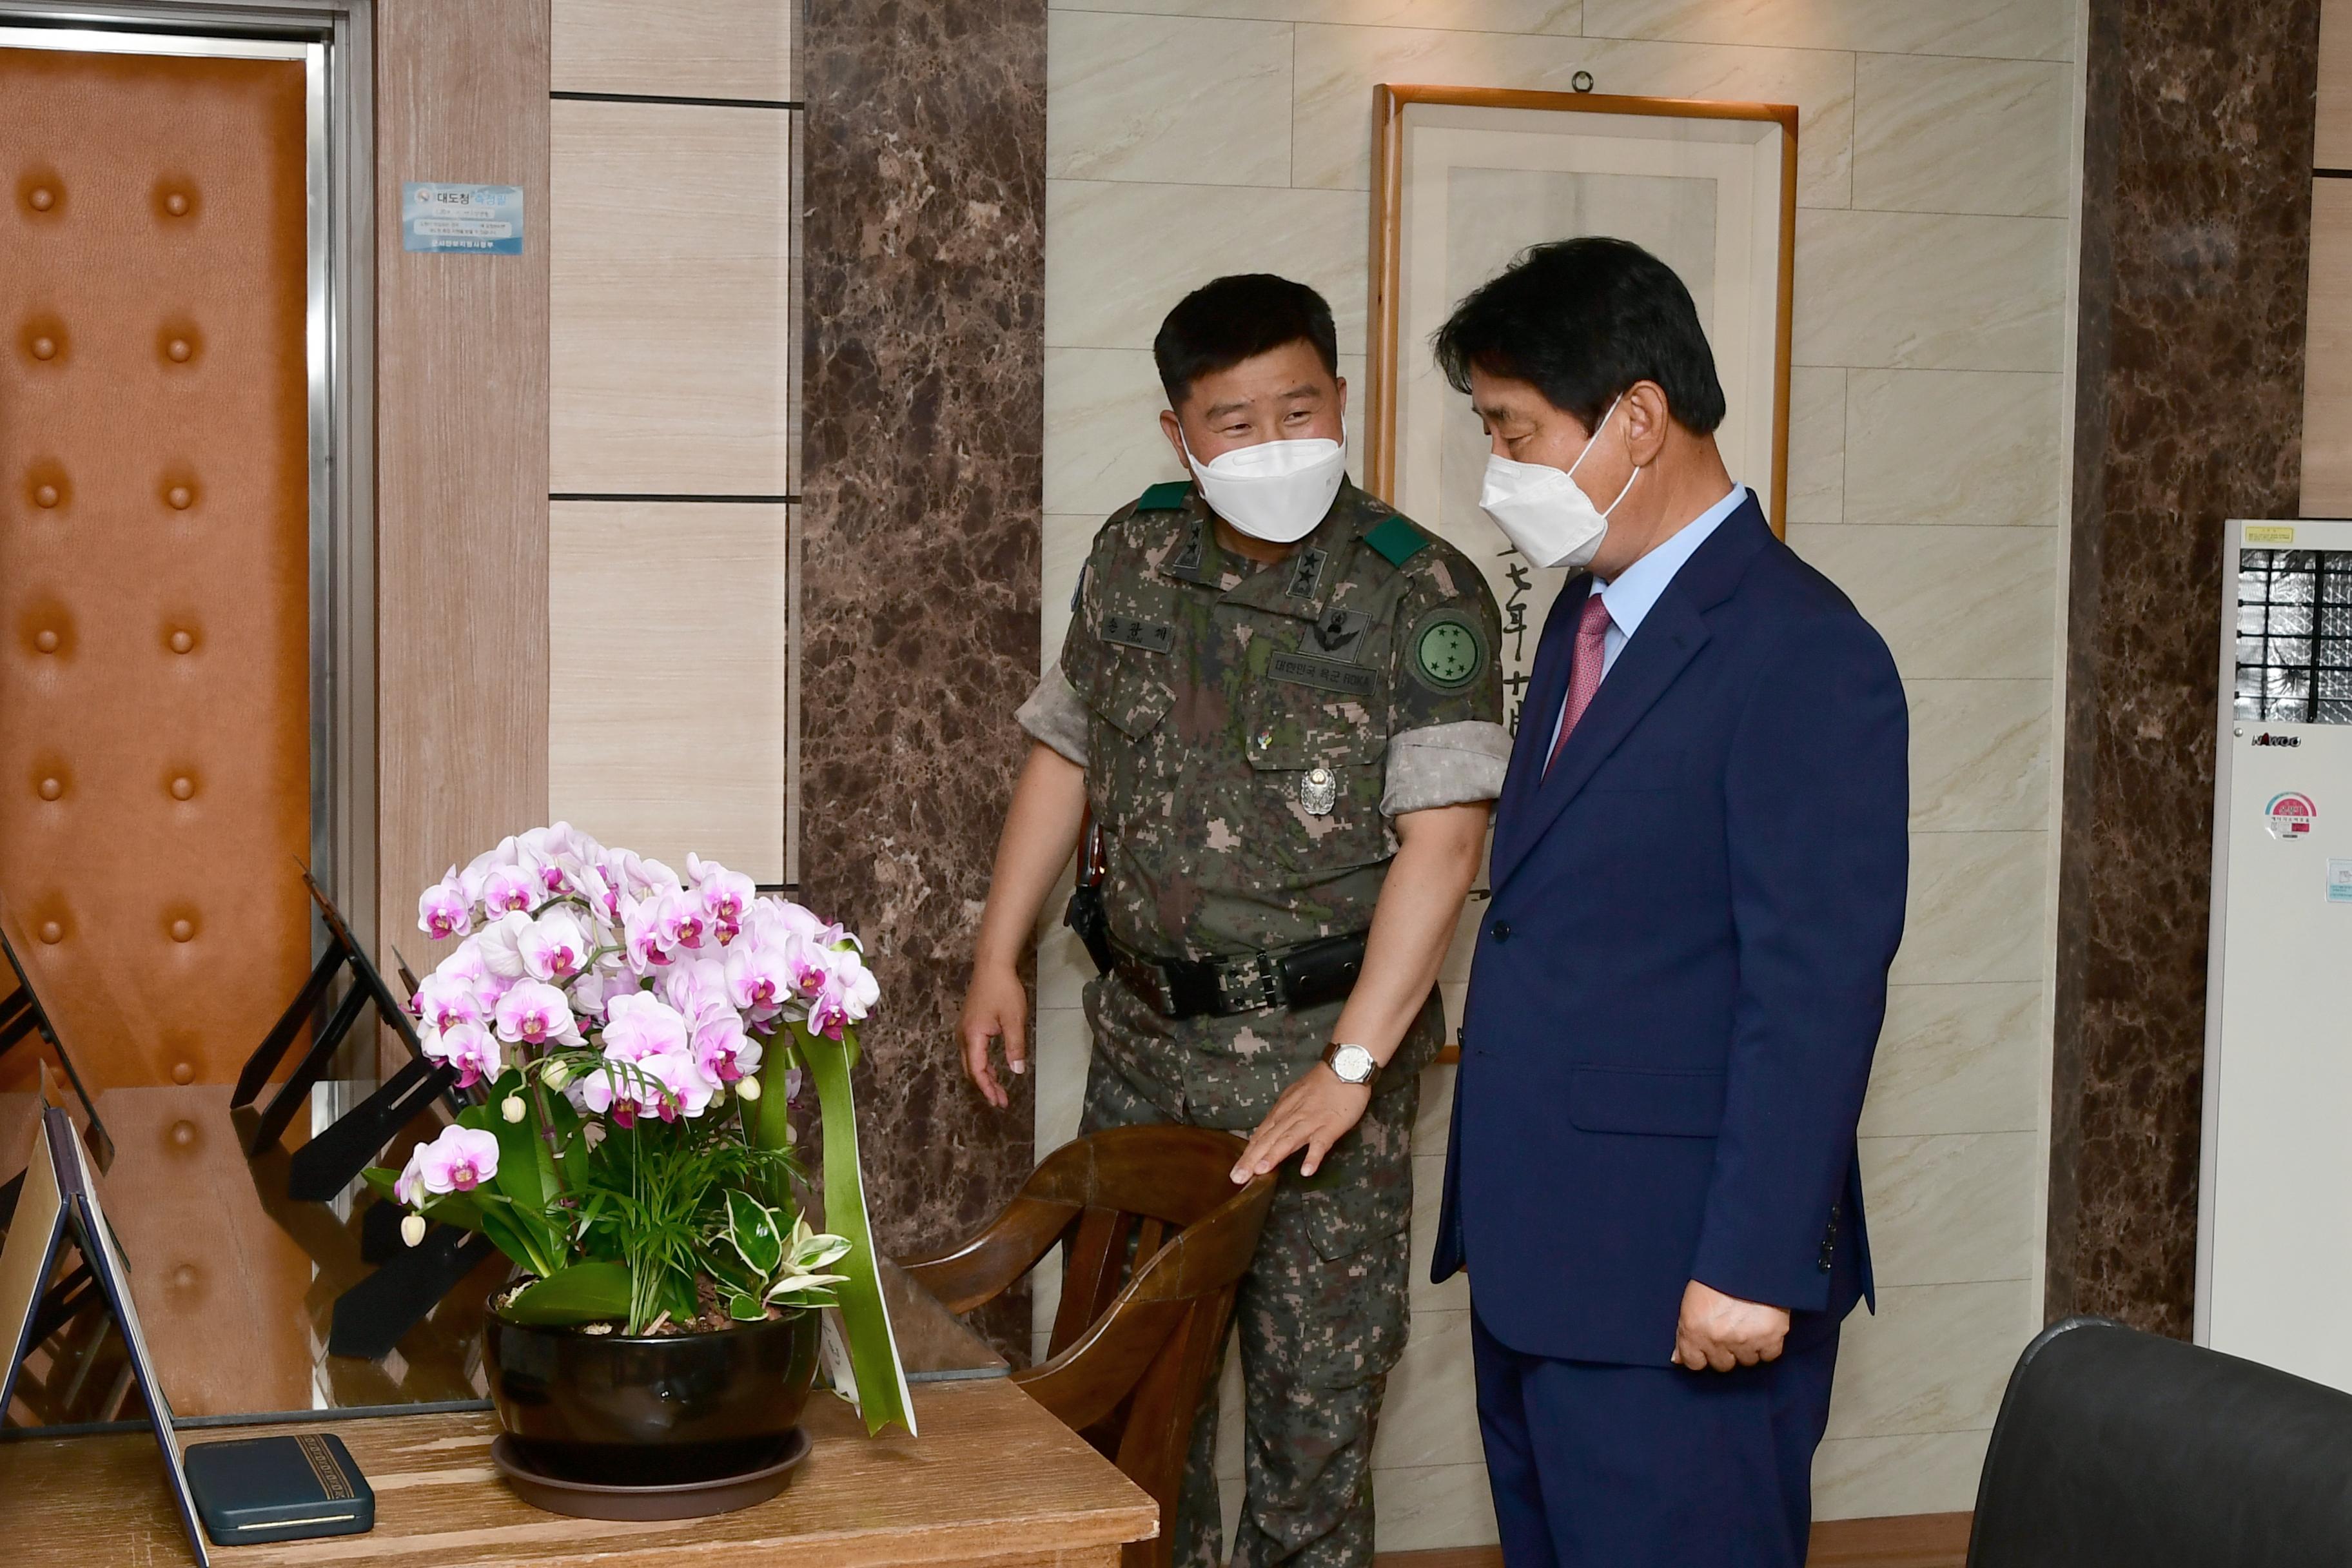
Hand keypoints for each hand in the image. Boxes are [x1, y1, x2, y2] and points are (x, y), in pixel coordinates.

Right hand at [958, 963, 1027, 1109]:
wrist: (992, 966)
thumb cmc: (1004, 991)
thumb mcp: (1014, 1020)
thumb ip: (1015, 1047)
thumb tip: (1017, 1071)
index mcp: (973, 1036)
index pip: (977, 1070)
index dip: (987, 1088)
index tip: (999, 1102)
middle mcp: (963, 1036)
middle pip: (970, 1069)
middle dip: (985, 1086)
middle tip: (1001, 1100)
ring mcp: (964, 1030)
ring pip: (970, 1061)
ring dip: (984, 1076)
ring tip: (999, 1089)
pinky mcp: (968, 1025)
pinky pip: (972, 1052)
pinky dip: (981, 1064)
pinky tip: (992, 1069)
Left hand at [1231, 1064, 1370, 1182]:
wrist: (1344, 1067)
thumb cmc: (1321, 1084)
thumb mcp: (1295, 1097)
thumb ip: (1283, 1115)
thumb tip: (1270, 1131)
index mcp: (1283, 1112)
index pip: (1261, 1135)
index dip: (1248, 1154)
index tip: (1236, 1170)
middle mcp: (1292, 1117)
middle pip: (1268, 1140)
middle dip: (1251, 1159)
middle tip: (1237, 1177)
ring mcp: (1311, 1122)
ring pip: (1289, 1140)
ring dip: (1274, 1155)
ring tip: (1261, 1171)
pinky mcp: (1330, 1126)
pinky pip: (1321, 1143)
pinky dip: (1313, 1157)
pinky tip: (1306, 1171)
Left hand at [1673, 1279, 1789, 1371]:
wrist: (1750, 1259)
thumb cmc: (1718, 1275)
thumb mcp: (1692, 1300)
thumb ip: (1684, 1331)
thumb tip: (1678, 1358)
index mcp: (1693, 1329)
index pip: (1694, 1362)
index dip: (1702, 1355)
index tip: (1708, 1347)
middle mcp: (1717, 1339)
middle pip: (1722, 1365)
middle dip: (1726, 1351)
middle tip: (1731, 1331)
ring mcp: (1744, 1341)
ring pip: (1746, 1361)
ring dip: (1748, 1348)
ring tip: (1748, 1325)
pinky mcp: (1770, 1338)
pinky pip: (1769, 1355)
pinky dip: (1768, 1346)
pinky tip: (1763, 1329)